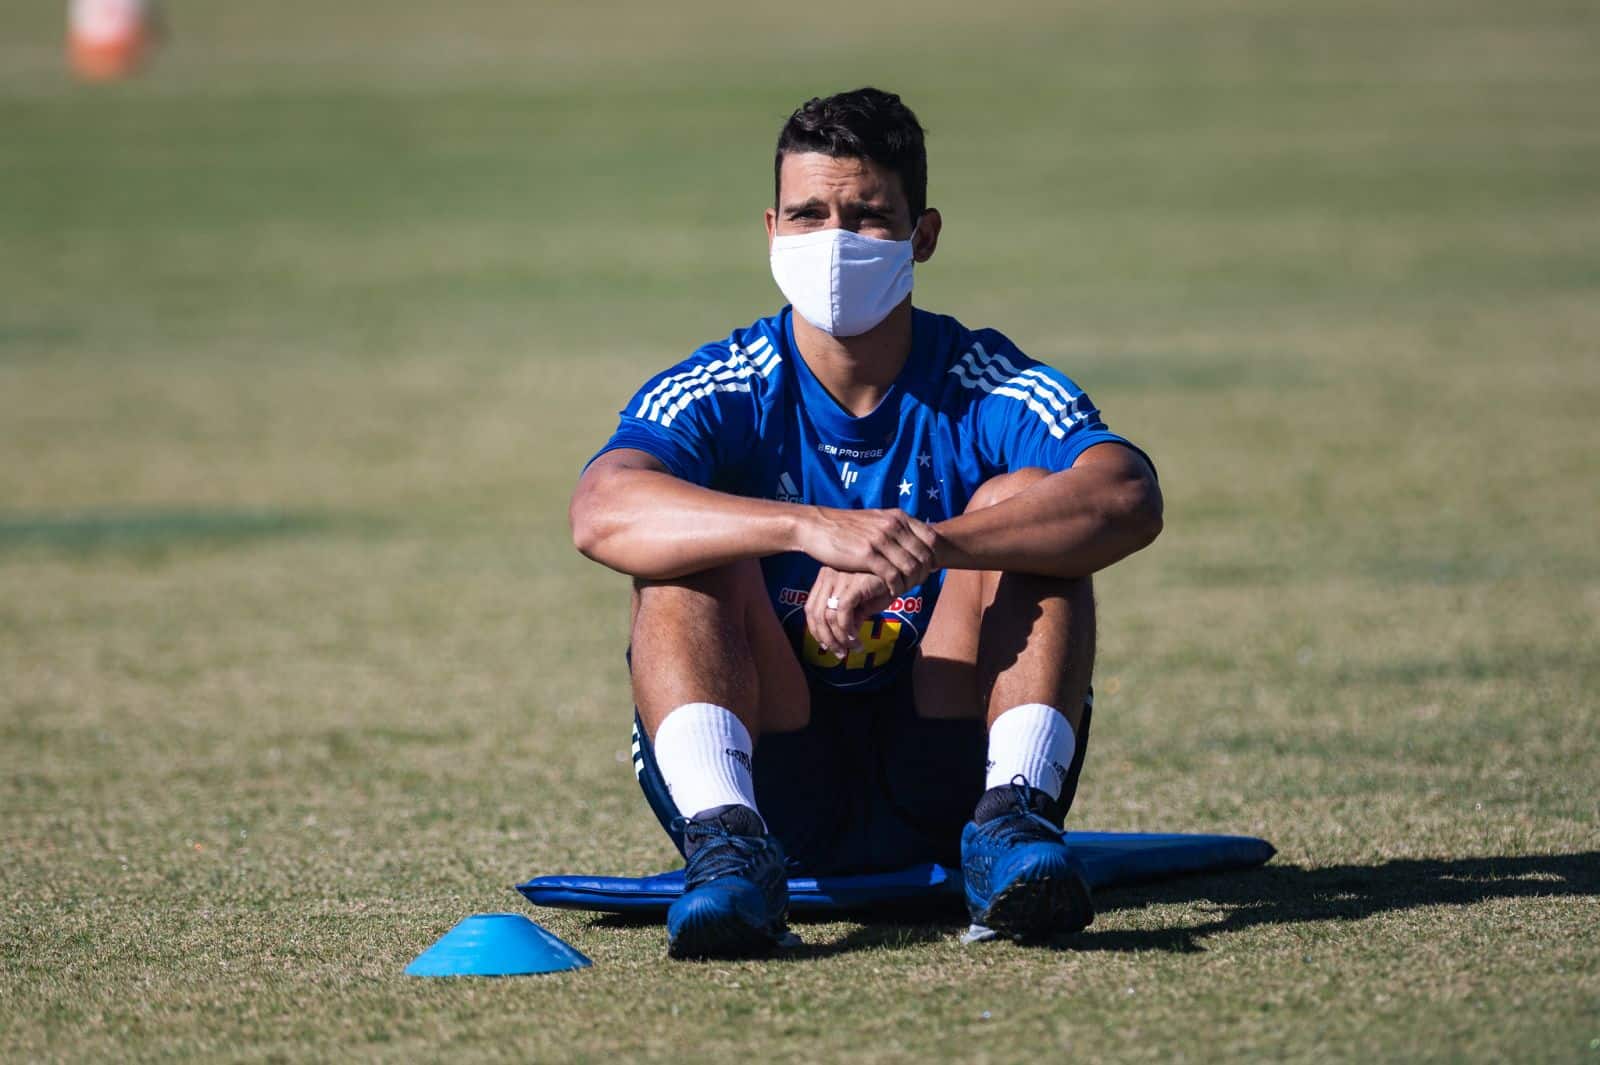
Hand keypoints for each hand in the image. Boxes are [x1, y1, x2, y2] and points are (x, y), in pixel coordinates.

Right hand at [795, 506, 938, 594]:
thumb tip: (913, 539)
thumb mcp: (875, 520)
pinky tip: (890, 592)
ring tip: (904, 589)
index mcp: (898, 516)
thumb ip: (894, 528)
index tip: (927, 569)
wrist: (816, 526)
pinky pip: (893, 576)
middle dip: (925, 574)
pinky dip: (896, 587)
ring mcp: (881, 539)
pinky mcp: (867, 555)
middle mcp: (893, 525)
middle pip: (925, 556)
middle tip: (916, 584)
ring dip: (911, 583)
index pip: (931, 538)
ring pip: (911, 568)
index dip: (934, 557)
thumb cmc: (845, 527)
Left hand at [805, 566, 896, 657]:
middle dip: (826, 638)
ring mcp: (841, 577)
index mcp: (826, 578)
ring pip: (829, 615)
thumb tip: (842, 639)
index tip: (826, 645)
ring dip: (839, 638)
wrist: (902, 575)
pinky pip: (843, 610)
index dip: (815, 630)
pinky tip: (856, 639)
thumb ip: (849, 618)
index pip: (810, 608)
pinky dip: (847, 629)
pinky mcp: (855, 583)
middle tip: (839, 653)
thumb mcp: (861, 605)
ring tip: (852, 648)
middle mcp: (830, 575)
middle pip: (816, 613)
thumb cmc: (881, 587)